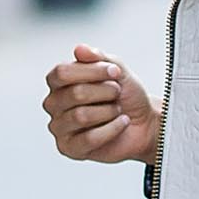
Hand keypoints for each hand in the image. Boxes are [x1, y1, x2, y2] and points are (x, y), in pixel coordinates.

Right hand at [44, 44, 160, 165]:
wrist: (144, 122)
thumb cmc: (125, 96)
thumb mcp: (115, 69)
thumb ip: (97, 57)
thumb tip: (79, 49)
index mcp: (58, 83)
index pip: (62, 73)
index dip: (92, 71)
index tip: (115, 72)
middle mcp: (54, 104)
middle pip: (74, 93)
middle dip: (105, 92)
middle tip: (117, 94)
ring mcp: (59, 128)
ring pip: (81, 116)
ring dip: (108, 111)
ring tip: (117, 110)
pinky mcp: (70, 149)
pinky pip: (89, 138)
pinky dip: (112, 129)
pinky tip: (121, 123)